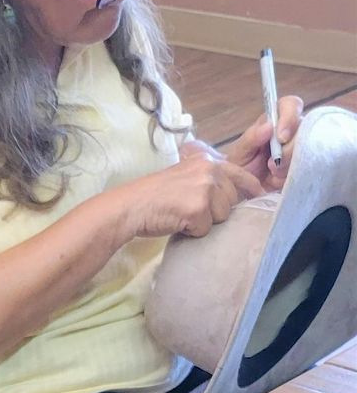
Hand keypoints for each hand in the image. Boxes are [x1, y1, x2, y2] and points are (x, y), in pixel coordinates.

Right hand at [122, 145, 264, 239]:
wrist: (131, 206)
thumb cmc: (154, 196)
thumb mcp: (184, 177)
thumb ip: (207, 181)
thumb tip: (233, 196)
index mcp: (207, 161)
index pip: (240, 175)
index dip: (251, 189)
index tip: (260, 196)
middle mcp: (209, 171)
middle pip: (231, 201)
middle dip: (215, 211)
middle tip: (189, 211)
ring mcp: (204, 189)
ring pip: (222, 216)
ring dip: (204, 222)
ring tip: (181, 216)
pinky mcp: (197, 208)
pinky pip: (205, 229)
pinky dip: (192, 231)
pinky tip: (176, 222)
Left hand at [225, 94, 303, 189]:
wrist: (243, 192)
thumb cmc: (240, 168)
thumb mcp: (240, 153)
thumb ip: (251, 138)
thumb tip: (269, 126)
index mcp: (275, 121)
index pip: (291, 105)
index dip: (290, 117)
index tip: (281, 137)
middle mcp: (291, 131)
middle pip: (304, 129)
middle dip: (288, 150)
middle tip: (271, 164)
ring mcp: (301, 147)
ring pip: (307, 149)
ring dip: (288, 165)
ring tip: (271, 173)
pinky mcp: (305, 165)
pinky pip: (307, 168)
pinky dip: (290, 176)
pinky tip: (278, 180)